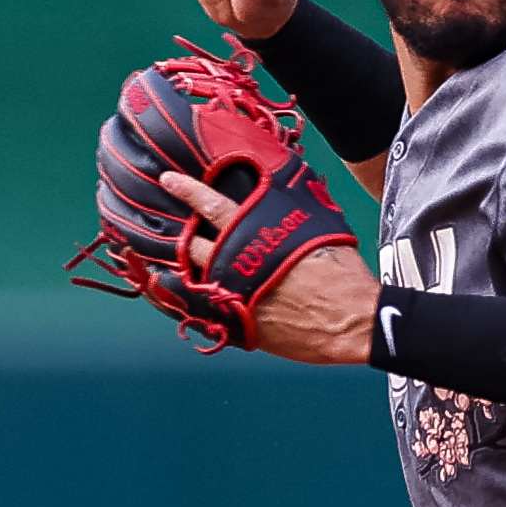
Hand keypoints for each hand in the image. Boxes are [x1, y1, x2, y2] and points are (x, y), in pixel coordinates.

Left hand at [142, 162, 375, 364]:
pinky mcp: (241, 327)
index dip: (189, 191)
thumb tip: (283, 191)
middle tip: (152, 227)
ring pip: (191, 282)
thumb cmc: (343, 273)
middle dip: (173, 236)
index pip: (212, 206)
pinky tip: (177, 301)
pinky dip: (188, 306)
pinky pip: (204, 315)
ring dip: (174, 272)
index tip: (168, 179)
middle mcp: (237, 265)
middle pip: (192, 246)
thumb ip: (292, 211)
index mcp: (256, 235)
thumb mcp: (319, 227)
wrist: (353, 321)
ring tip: (155, 266)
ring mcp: (235, 298)